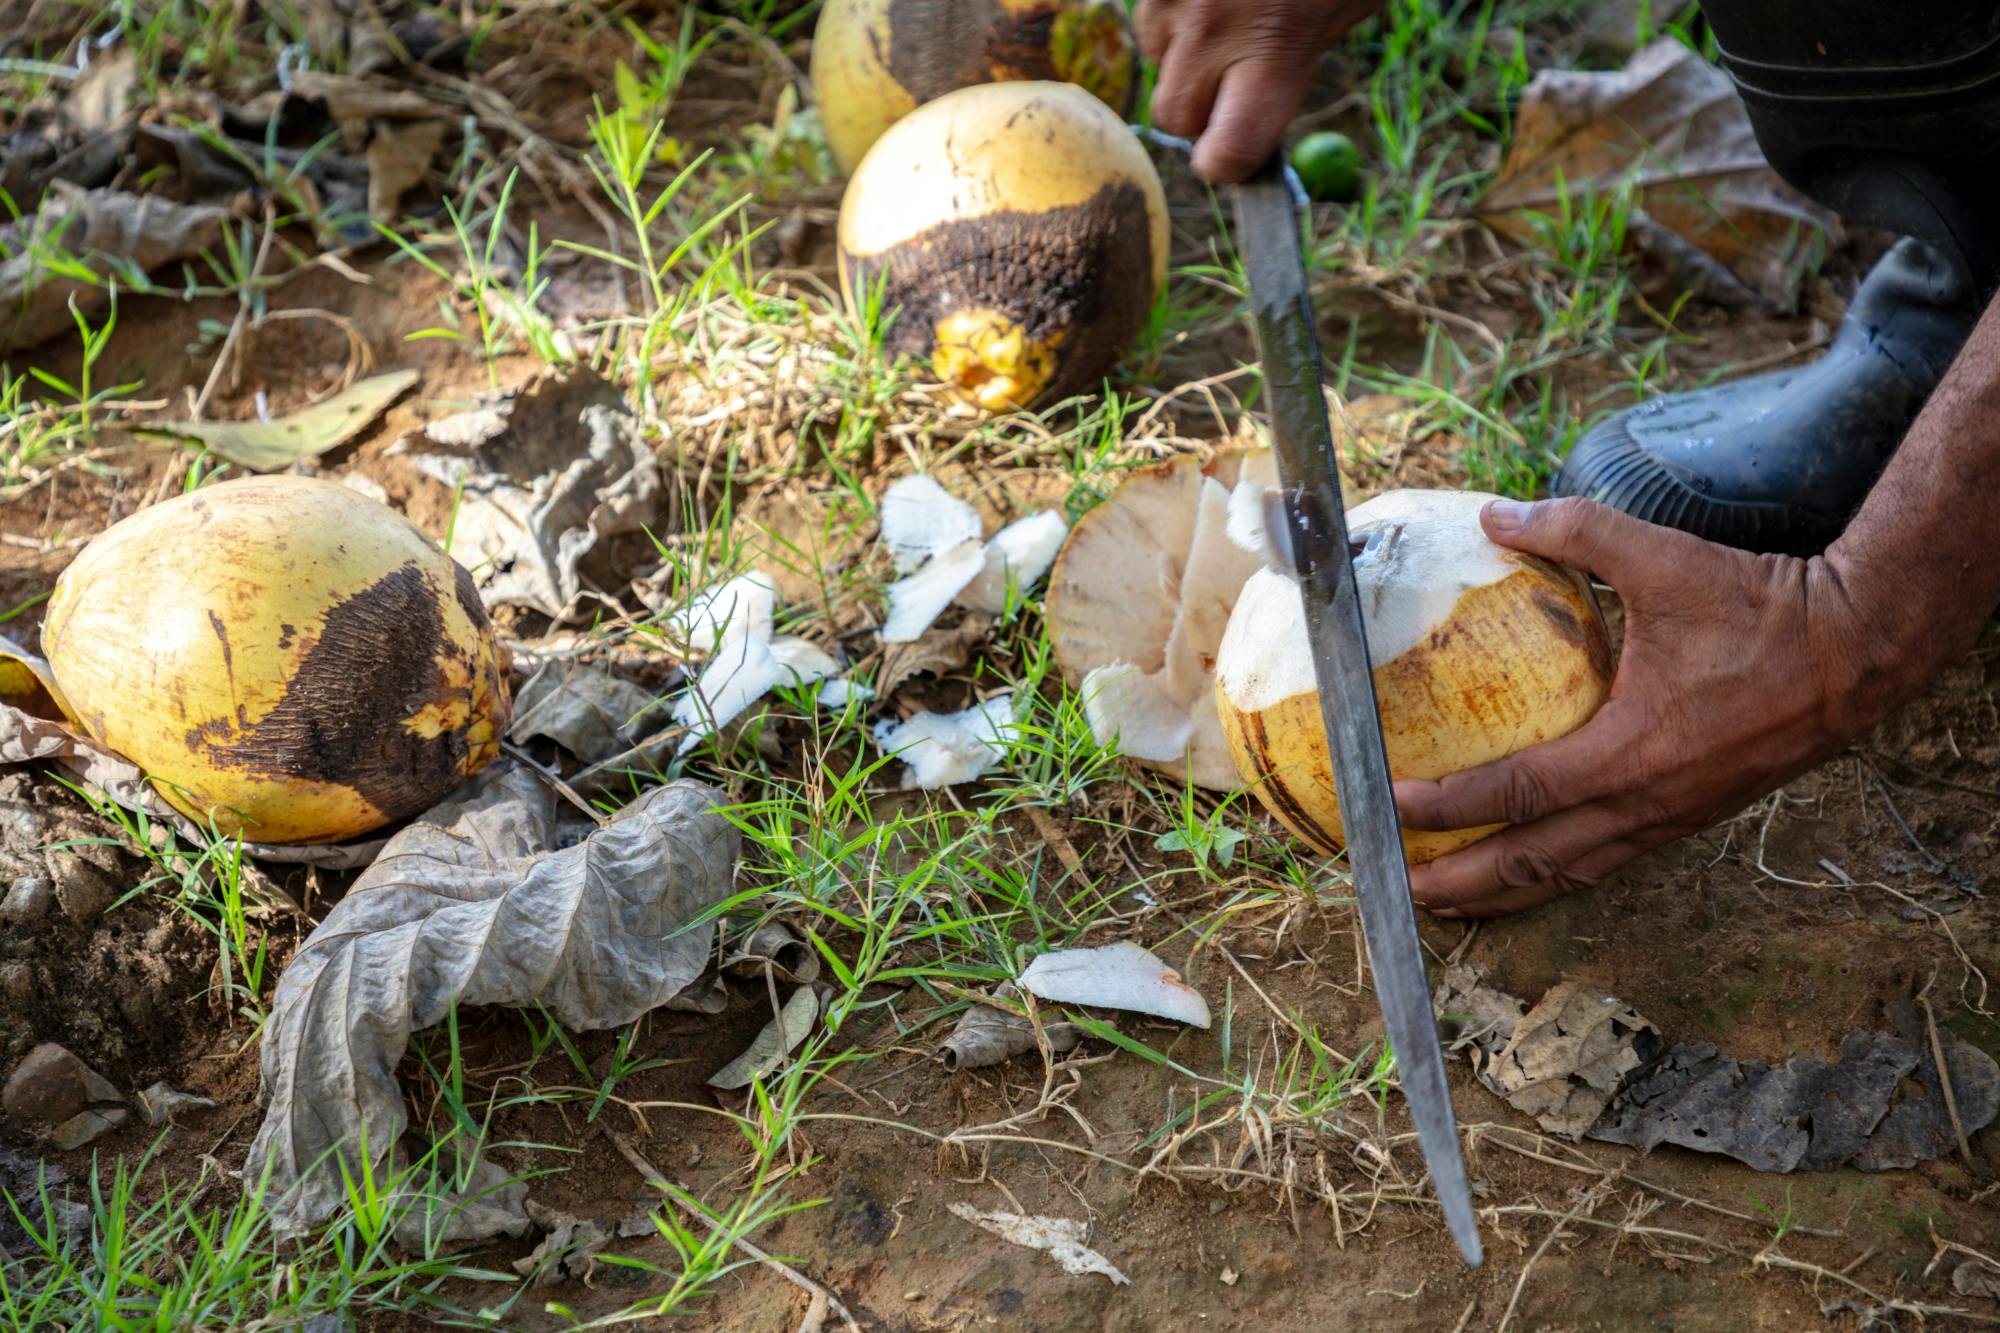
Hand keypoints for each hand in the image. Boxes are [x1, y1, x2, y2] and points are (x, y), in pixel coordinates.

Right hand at [1136, 0, 1380, 181]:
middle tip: (1233, 78)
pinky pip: (1149, 5)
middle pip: (1175, 116)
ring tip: (1228, 2)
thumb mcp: (1350, 5)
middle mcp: (1213, 26)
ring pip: (1155, 54)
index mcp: (1275, 50)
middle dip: (1200, 108)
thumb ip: (1298, 62)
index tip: (1235, 153)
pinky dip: (1175, 2)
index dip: (1228, 161)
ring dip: (1183, 46)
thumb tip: (1260, 110)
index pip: (1224, 153)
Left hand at [1391, 497, 1913, 918]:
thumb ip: (1576, 531)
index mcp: (1631, 752)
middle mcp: (1646, 802)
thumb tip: (1494, 515)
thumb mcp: (1664, 560)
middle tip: (1398, 885)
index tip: (1389, 804)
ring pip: (1572, 874)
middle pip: (1534, 863)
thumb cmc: (1764, 607)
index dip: (1447, 804)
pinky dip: (1557, 874)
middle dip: (1463, 882)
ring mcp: (1671, 818)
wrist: (1862, 649)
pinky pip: (1608, 862)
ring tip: (1448, 897)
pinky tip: (1528, 869)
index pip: (1516, 792)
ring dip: (1506, 890)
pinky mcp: (1690, 816)